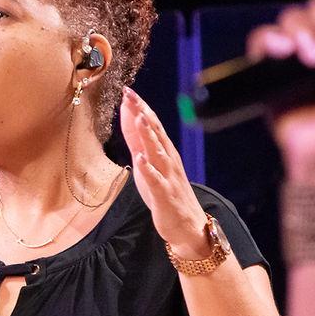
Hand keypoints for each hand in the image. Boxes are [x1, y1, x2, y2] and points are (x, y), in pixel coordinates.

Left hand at [120, 86, 210, 258]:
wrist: (187, 225)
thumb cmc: (166, 192)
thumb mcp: (149, 163)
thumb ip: (139, 141)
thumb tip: (130, 116)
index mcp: (163, 151)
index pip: (151, 125)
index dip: (140, 107)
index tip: (127, 90)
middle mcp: (168, 160)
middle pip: (155, 133)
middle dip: (143, 113)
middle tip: (131, 95)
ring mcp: (167, 177)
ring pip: (157, 152)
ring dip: (149, 136)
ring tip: (139, 118)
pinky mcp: (164, 195)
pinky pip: (156, 181)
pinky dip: (149, 170)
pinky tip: (141, 160)